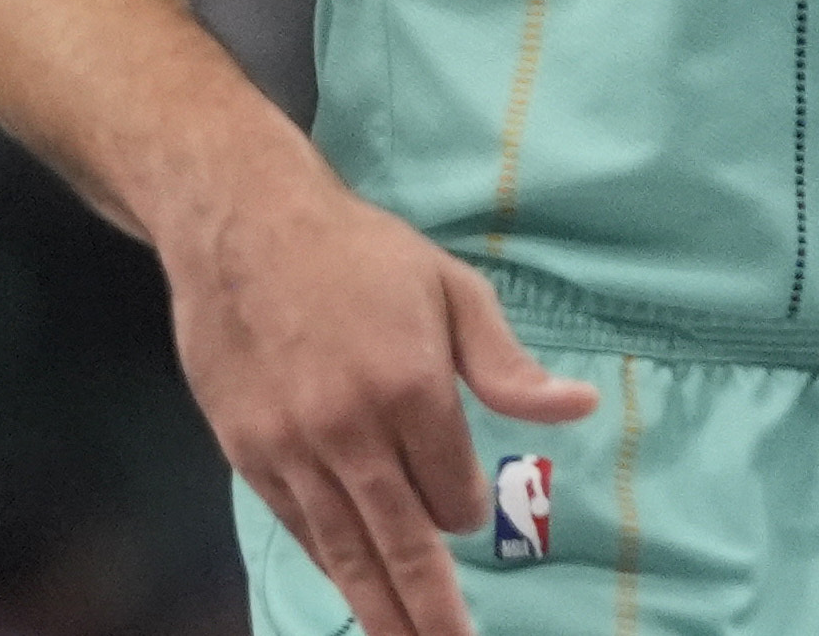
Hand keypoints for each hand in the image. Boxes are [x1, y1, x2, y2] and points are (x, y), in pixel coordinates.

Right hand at [158, 140, 598, 635]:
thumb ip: (507, 364)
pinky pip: (297, 526)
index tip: (463, 498)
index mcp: (413, 390)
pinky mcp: (247, 451)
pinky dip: (327, 562)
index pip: (455, 494)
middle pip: (402, 544)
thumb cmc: (356, 251)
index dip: (467, 506)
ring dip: (379, 608)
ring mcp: (294, 446)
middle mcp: (352, 430)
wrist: (240, 221)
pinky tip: (348, 587)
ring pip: (345, 549)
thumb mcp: (449, 288)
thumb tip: (579, 407)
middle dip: (431, 610)